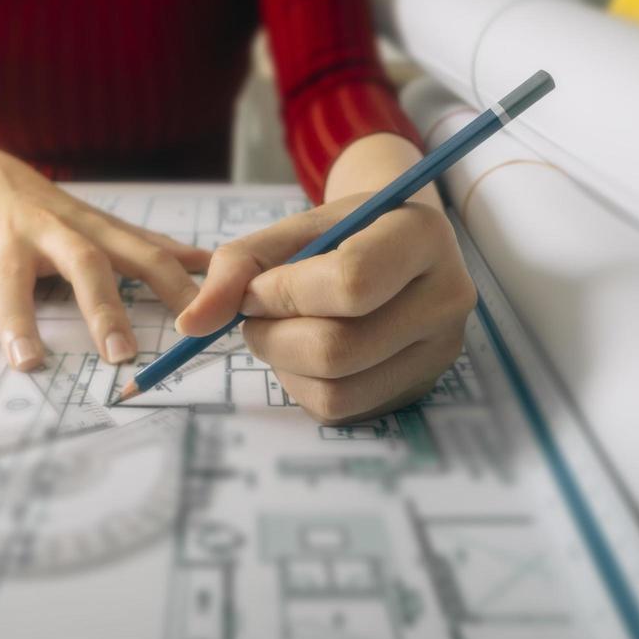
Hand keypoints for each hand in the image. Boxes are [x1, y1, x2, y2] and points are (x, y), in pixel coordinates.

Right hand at [0, 148, 210, 367]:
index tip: (199, 323)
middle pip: (86, 265)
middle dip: (104, 308)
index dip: (175, 286)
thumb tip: (205, 261)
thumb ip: (149, 247)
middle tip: (122, 355)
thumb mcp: (103, 223)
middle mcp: (58, 232)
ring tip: (28, 362)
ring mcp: (13, 242)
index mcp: (97, 231)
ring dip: (20, 320)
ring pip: (16, 279)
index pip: (147, 256)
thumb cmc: (53, 211)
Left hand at [176, 194, 475, 423]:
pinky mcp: (420, 388)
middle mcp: (447, 297)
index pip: (351, 283)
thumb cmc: (343, 230)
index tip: (258, 287)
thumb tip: (192, 324)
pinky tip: (303, 354)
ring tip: (279, 331)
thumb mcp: (293, 229)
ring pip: (337, 389)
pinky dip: (302, 386)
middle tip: (254, 315)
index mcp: (421, 237)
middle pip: (339, 347)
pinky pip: (342, 410)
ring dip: (283, 364)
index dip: (285, 293)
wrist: (397, 245)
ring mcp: (440, 352)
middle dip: (273, 335)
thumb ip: (238, 265)